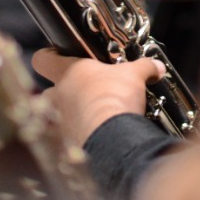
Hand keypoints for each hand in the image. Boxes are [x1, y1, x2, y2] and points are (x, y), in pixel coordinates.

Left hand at [32, 49, 166, 148]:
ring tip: (92, 115)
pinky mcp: (64, 143)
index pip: (43, 59)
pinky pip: (66, 136)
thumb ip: (144, 67)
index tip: (59, 56)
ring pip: (57, 114)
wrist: (112, 140)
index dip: (50, 56)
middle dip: (66, 91)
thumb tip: (156, 66)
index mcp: (68, 73)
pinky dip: (78, 134)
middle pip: (49, 90)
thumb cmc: (115, 98)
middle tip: (87, 91)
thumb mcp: (135, 75)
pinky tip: (96, 134)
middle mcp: (57, 96)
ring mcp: (57, 122)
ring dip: (71, 114)